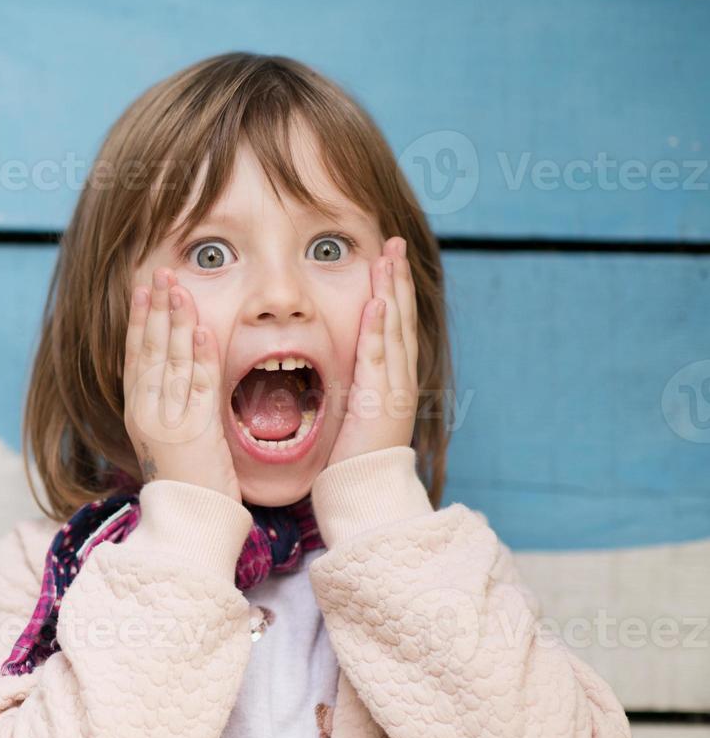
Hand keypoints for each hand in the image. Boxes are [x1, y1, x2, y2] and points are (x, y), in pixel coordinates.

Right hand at [123, 266, 240, 500]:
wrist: (189, 520)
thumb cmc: (186, 485)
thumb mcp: (166, 441)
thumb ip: (168, 408)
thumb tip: (175, 376)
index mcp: (138, 413)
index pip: (136, 357)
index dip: (139, 321)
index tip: (142, 291)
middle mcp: (148, 413)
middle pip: (151, 350)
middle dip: (156, 308)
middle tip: (162, 274)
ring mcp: (170, 420)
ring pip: (174, 359)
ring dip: (178, 320)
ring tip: (180, 288)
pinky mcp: (196, 429)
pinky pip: (200, 383)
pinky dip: (201, 354)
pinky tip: (203, 328)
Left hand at [328, 236, 418, 466]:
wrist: (364, 493)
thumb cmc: (351, 460)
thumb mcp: (350, 413)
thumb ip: (350, 387)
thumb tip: (338, 369)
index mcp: (390, 380)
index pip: (393, 326)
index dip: (393, 292)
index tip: (389, 261)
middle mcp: (398, 380)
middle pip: (400, 319)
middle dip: (398, 280)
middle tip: (395, 244)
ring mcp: (394, 389)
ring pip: (394, 331)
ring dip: (392, 292)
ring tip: (390, 259)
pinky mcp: (381, 402)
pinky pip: (379, 358)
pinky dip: (380, 329)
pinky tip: (379, 303)